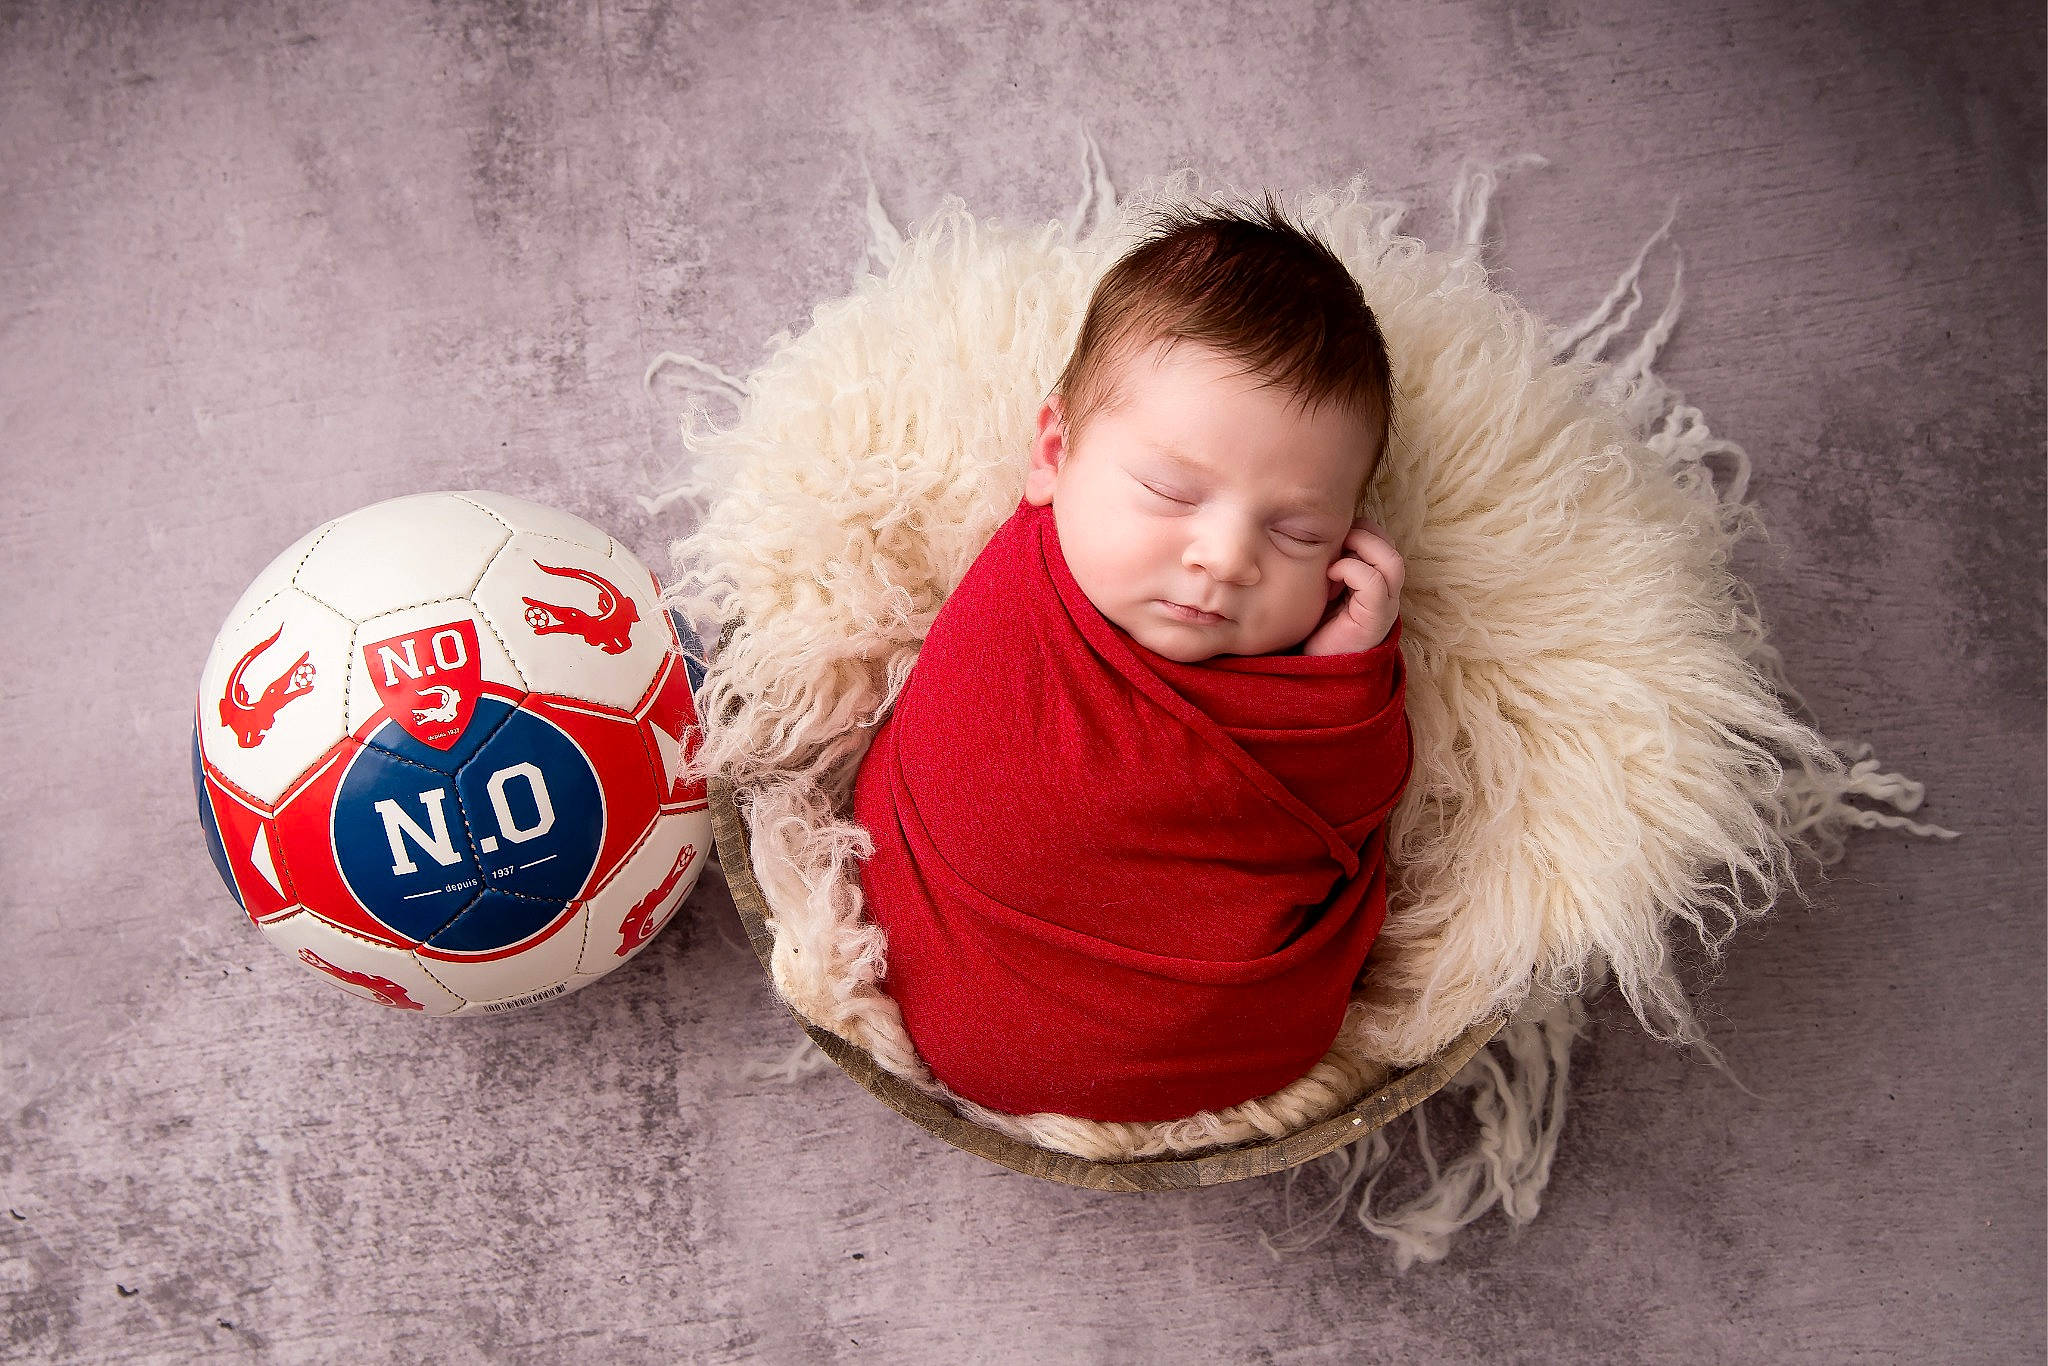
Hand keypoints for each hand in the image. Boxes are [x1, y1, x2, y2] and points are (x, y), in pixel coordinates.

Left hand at [1301, 517, 1404, 656]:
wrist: (1311, 667)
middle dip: (1365, 533)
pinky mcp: (1375, 619)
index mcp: (1376, 583)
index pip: (1384, 542)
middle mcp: (1387, 593)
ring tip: (1336, 555)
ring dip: (1362, 547)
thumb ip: (1331, 564)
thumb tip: (1318, 533)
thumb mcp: (1323, 587)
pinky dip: (1352, 569)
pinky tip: (1331, 575)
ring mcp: (1385, 607)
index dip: (1363, 530)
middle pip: (1391, 547)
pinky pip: (1373, 582)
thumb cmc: (1314, 626)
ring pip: (1391, 561)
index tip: (1336, 536)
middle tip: (1337, 539)